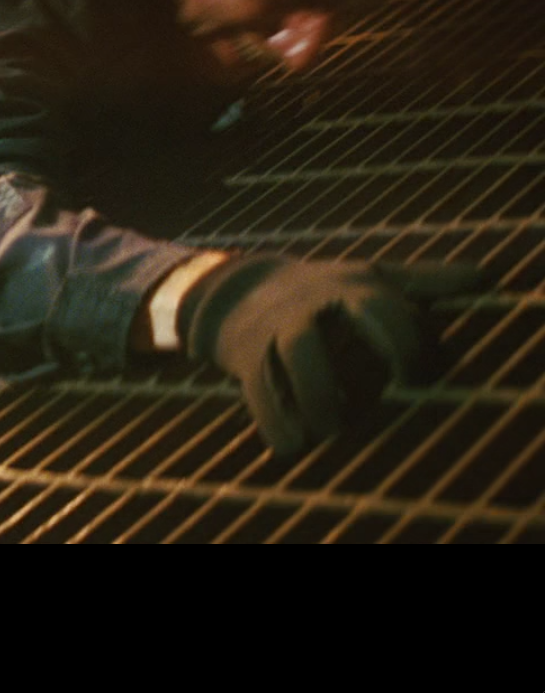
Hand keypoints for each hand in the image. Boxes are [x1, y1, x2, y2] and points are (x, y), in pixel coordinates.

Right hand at [178, 256, 485, 455]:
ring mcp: (273, 333)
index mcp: (347, 290)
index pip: (378, 310)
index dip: (402, 343)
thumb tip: (483, 277)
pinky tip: (293, 447)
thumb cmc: (327, 290)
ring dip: (311, 397)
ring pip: (288, 359)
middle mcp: (307, 309)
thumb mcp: (371, 277)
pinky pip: (258, 392)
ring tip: (328, 432)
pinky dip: (275, 422)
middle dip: (344, 372)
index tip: (415, 375)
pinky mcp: (247, 361)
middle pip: (319, 334)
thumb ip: (426, 282)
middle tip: (366, 406)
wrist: (242, 291)